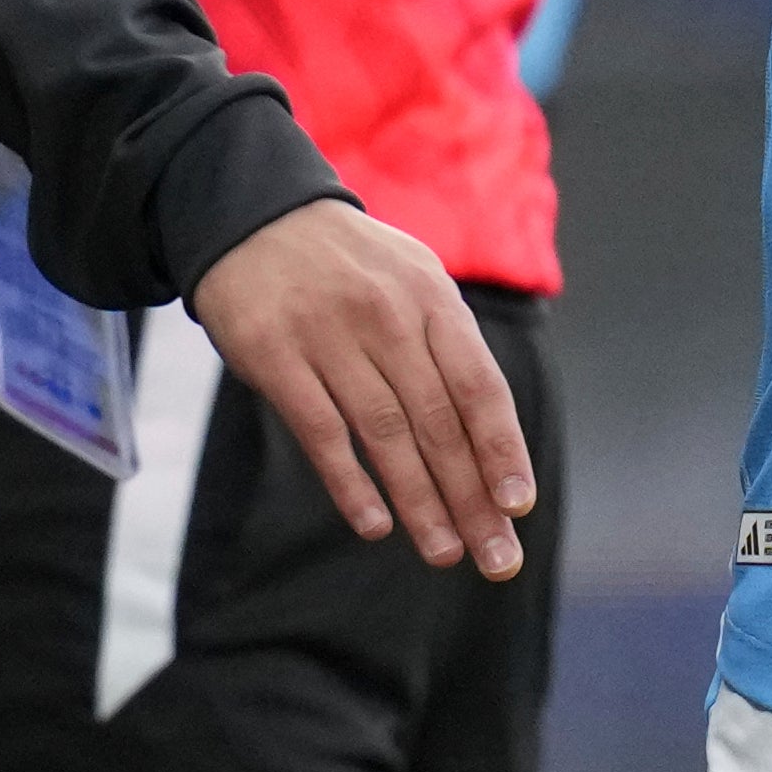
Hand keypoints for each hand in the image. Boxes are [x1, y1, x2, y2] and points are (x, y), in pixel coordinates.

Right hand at [185, 196, 537, 577]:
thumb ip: (449, 348)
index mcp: (432, 298)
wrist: (254, 215)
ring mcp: (329, 335)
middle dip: (471, 498)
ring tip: (444, 553)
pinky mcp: (275, 354)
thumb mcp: (412, 280)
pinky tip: (374, 524)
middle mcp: (388, 315)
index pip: (479, 386)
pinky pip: (321, 431)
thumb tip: (492, 443)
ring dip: (420, 502)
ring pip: (386, 434)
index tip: (518, 505)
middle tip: (495, 557)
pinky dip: (350, 482)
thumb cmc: (350, 266)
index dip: (501, 449)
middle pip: (439, 422)